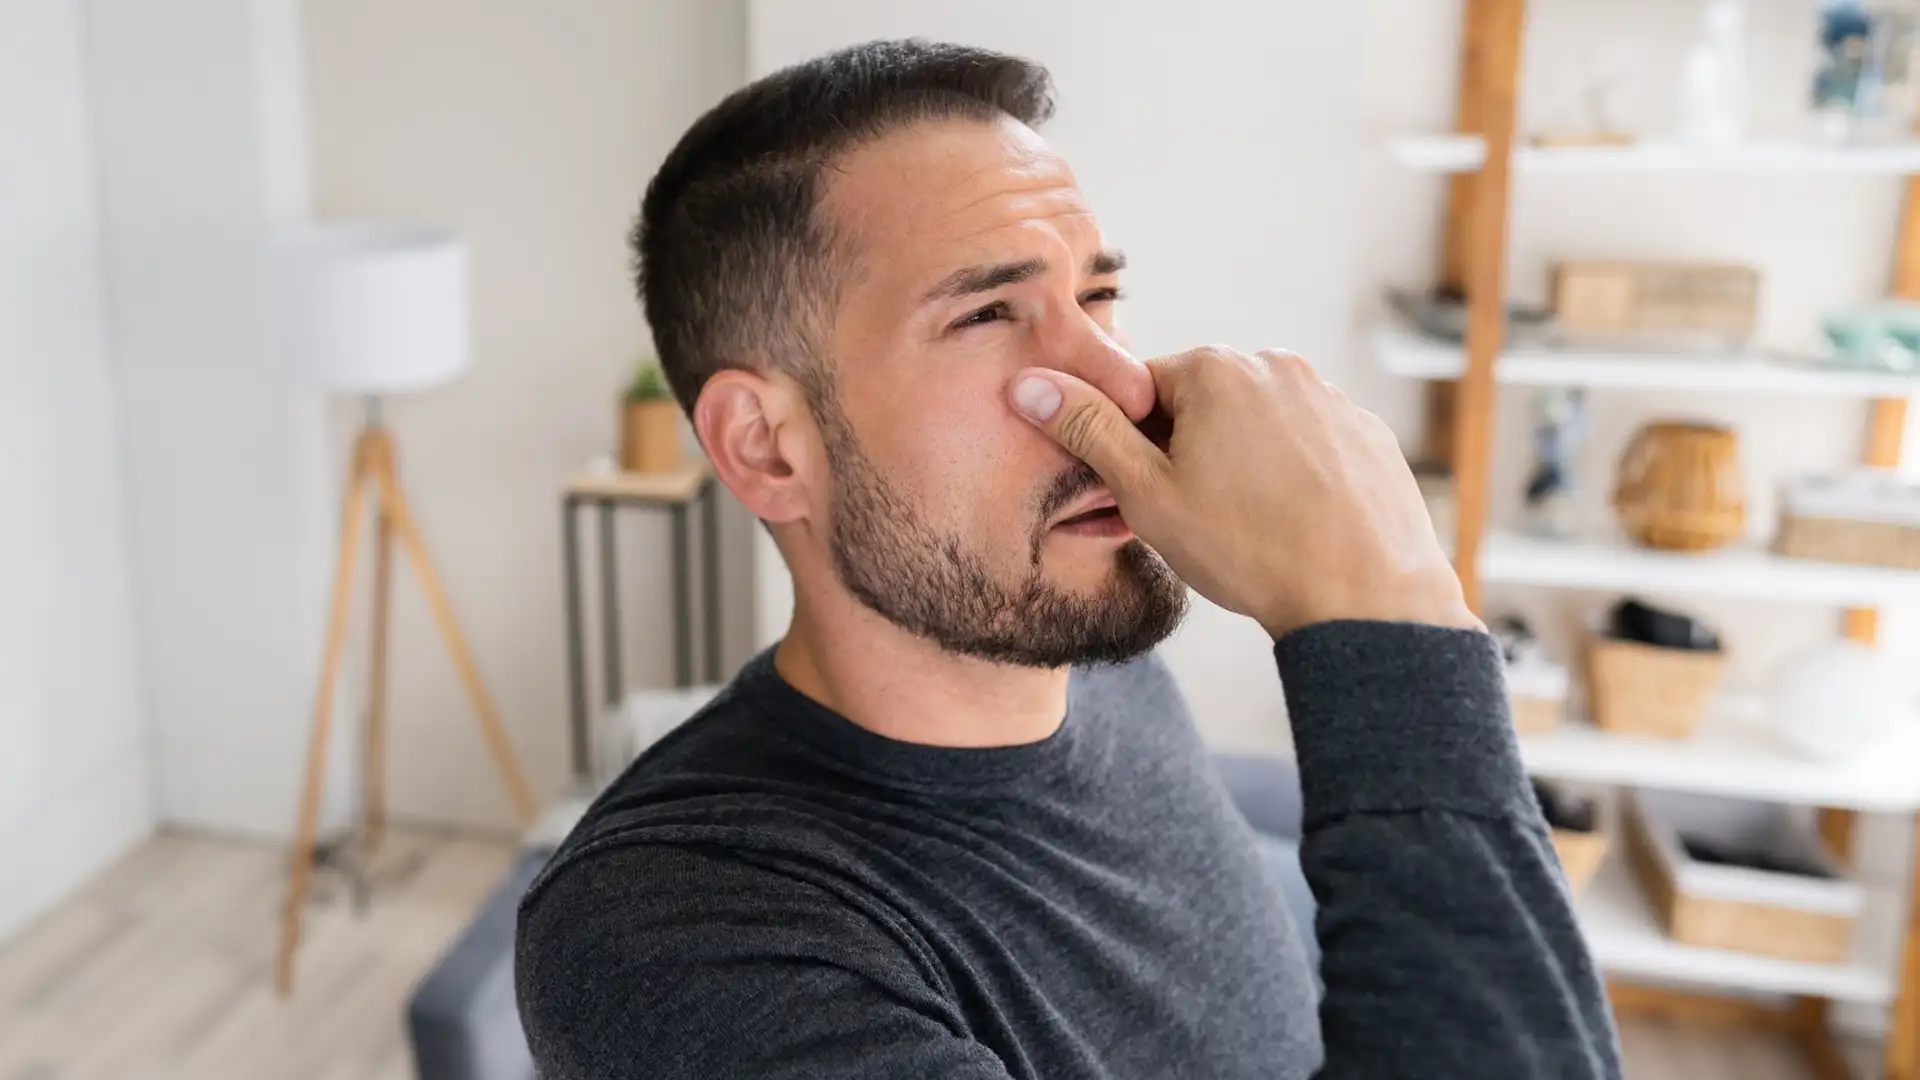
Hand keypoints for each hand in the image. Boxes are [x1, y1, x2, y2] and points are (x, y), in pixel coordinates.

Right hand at [1010, 346, 1479, 639]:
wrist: (1365, 596)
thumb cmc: (1251, 549)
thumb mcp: (1147, 495)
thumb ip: (1088, 432)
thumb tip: (1029, 385)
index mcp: (1214, 368)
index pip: (1139, 389)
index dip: (1130, 446)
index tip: (1144, 493)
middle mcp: (1276, 365)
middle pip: (1201, 403)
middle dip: (1186, 452)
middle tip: (1193, 519)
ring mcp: (1330, 397)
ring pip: (1257, 425)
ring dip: (1239, 464)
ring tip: (1247, 529)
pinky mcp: (1367, 433)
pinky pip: (1308, 446)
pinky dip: (1293, 478)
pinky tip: (1292, 526)